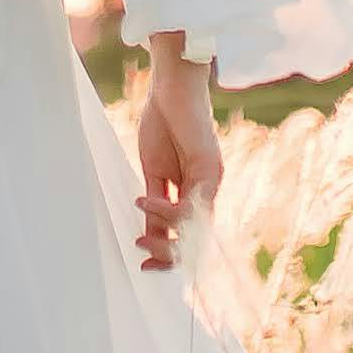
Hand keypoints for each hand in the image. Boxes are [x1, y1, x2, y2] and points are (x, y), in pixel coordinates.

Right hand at [135, 49, 220, 271]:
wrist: (171, 86)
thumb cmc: (162, 122)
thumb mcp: (154, 172)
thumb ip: (156, 203)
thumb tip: (150, 235)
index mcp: (195, 191)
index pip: (188, 234)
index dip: (169, 254)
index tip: (144, 266)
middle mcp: (209, 189)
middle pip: (196, 238)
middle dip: (169, 255)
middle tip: (144, 259)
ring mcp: (212, 179)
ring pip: (194, 226)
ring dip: (165, 236)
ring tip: (141, 234)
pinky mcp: (209, 167)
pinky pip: (191, 203)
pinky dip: (166, 210)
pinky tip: (146, 202)